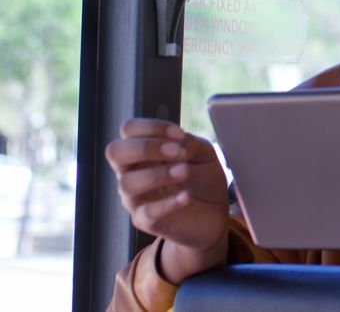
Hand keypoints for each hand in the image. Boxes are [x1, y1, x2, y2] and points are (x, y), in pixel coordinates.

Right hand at [105, 118, 229, 282]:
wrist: (215, 214)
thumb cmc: (203, 179)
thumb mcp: (203, 153)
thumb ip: (189, 143)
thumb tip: (176, 140)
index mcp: (144, 152)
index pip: (128, 129)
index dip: (151, 127)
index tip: (179, 134)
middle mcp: (132, 172)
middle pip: (115, 151)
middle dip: (146, 147)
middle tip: (178, 152)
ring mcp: (136, 197)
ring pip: (127, 183)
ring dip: (158, 174)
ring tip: (185, 172)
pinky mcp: (147, 221)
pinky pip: (147, 212)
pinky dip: (167, 203)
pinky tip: (186, 196)